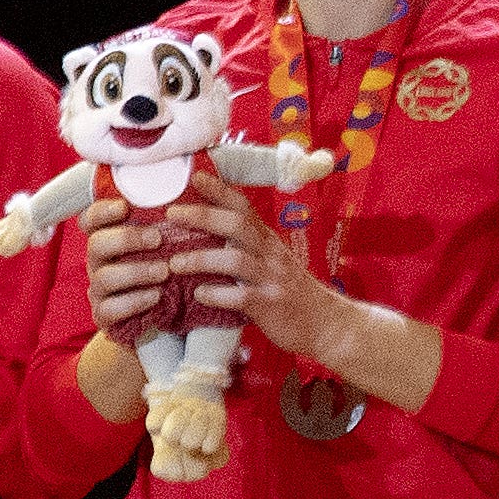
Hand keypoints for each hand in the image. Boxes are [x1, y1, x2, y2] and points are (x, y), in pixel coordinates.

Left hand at [142, 176, 363, 362]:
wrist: (326, 323)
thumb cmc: (291, 292)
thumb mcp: (272, 262)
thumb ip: (246, 248)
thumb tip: (206, 236)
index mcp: (268, 241)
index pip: (244, 207)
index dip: (220, 190)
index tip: (196, 176)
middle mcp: (270, 254)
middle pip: (237, 225)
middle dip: (203, 216)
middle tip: (172, 214)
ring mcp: (272, 279)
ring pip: (236, 260)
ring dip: (202, 259)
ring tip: (175, 263)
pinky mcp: (270, 305)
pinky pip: (241, 296)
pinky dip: (217, 294)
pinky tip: (199, 294)